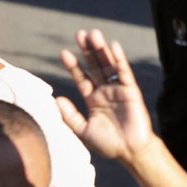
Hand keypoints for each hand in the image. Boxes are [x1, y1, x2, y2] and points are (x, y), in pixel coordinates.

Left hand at [56, 29, 155, 163]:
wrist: (130, 152)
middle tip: (80, 34)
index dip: (73, 66)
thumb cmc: (108, 144)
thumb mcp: (83, 130)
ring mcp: (118, 89)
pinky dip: (119, 59)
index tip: (63, 53)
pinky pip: (124, 72)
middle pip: (95, 66)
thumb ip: (70, 116)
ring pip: (108, 65)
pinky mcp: (131, 91)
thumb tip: (55, 99)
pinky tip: (113, 46)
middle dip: (88, 50)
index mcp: (94, 99)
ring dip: (101, 50)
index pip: (82, 78)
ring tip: (93, 34)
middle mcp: (105, 91)